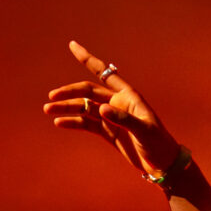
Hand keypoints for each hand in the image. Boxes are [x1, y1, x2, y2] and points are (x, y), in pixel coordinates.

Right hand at [43, 40, 181, 183]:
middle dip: (69, 93)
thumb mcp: (144, 131)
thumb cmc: (158, 144)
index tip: (72, 45)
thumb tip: (101, 109)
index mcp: (128, 95)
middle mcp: (117, 103)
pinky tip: (59, 122)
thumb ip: (123, 119)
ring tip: (48, 110)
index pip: (104, 72)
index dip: (87, 58)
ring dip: (67, 108)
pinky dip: (73, 122)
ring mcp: (111, 118)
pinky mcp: (108, 132)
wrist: (162, 165)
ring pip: (84, 108)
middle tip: (52, 97)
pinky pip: (86, 124)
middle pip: (88, 92)